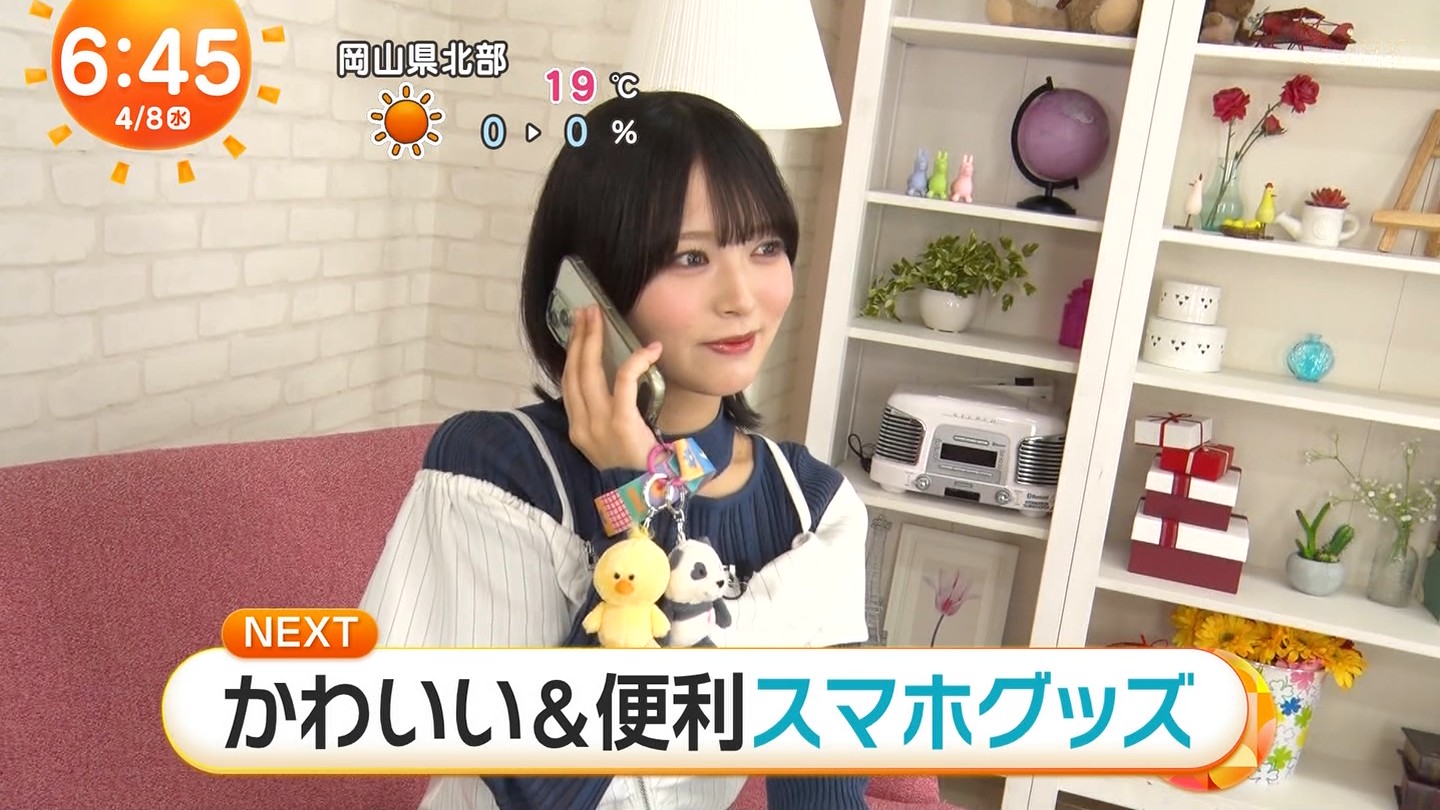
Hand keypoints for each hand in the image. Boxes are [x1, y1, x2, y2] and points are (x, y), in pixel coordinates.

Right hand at [561, 306, 663, 471]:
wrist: (649, 496)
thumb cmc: (636, 469)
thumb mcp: (612, 444)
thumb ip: (605, 418)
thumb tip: (610, 385)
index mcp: (577, 431)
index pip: (568, 384)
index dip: (572, 354)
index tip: (577, 330)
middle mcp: (581, 427)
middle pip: (574, 372)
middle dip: (579, 338)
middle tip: (586, 312)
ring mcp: (597, 426)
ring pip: (590, 372)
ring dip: (594, 340)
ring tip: (599, 318)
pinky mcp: (620, 423)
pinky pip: (622, 381)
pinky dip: (635, 362)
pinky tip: (649, 349)